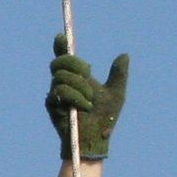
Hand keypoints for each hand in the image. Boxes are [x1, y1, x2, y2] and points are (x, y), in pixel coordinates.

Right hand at [42, 35, 128, 162]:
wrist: (96, 139)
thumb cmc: (104, 118)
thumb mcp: (116, 93)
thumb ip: (118, 75)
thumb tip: (124, 55)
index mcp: (76, 77)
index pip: (65, 57)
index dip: (60, 46)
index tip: (61, 37)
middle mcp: (63, 83)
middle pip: (59, 62)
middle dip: (75, 64)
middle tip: (88, 71)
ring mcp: (55, 93)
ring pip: (61, 77)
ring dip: (79, 86)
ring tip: (90, 100)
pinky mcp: (51, 105)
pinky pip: (61, 91)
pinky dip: (76, 97)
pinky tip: (85, 106)